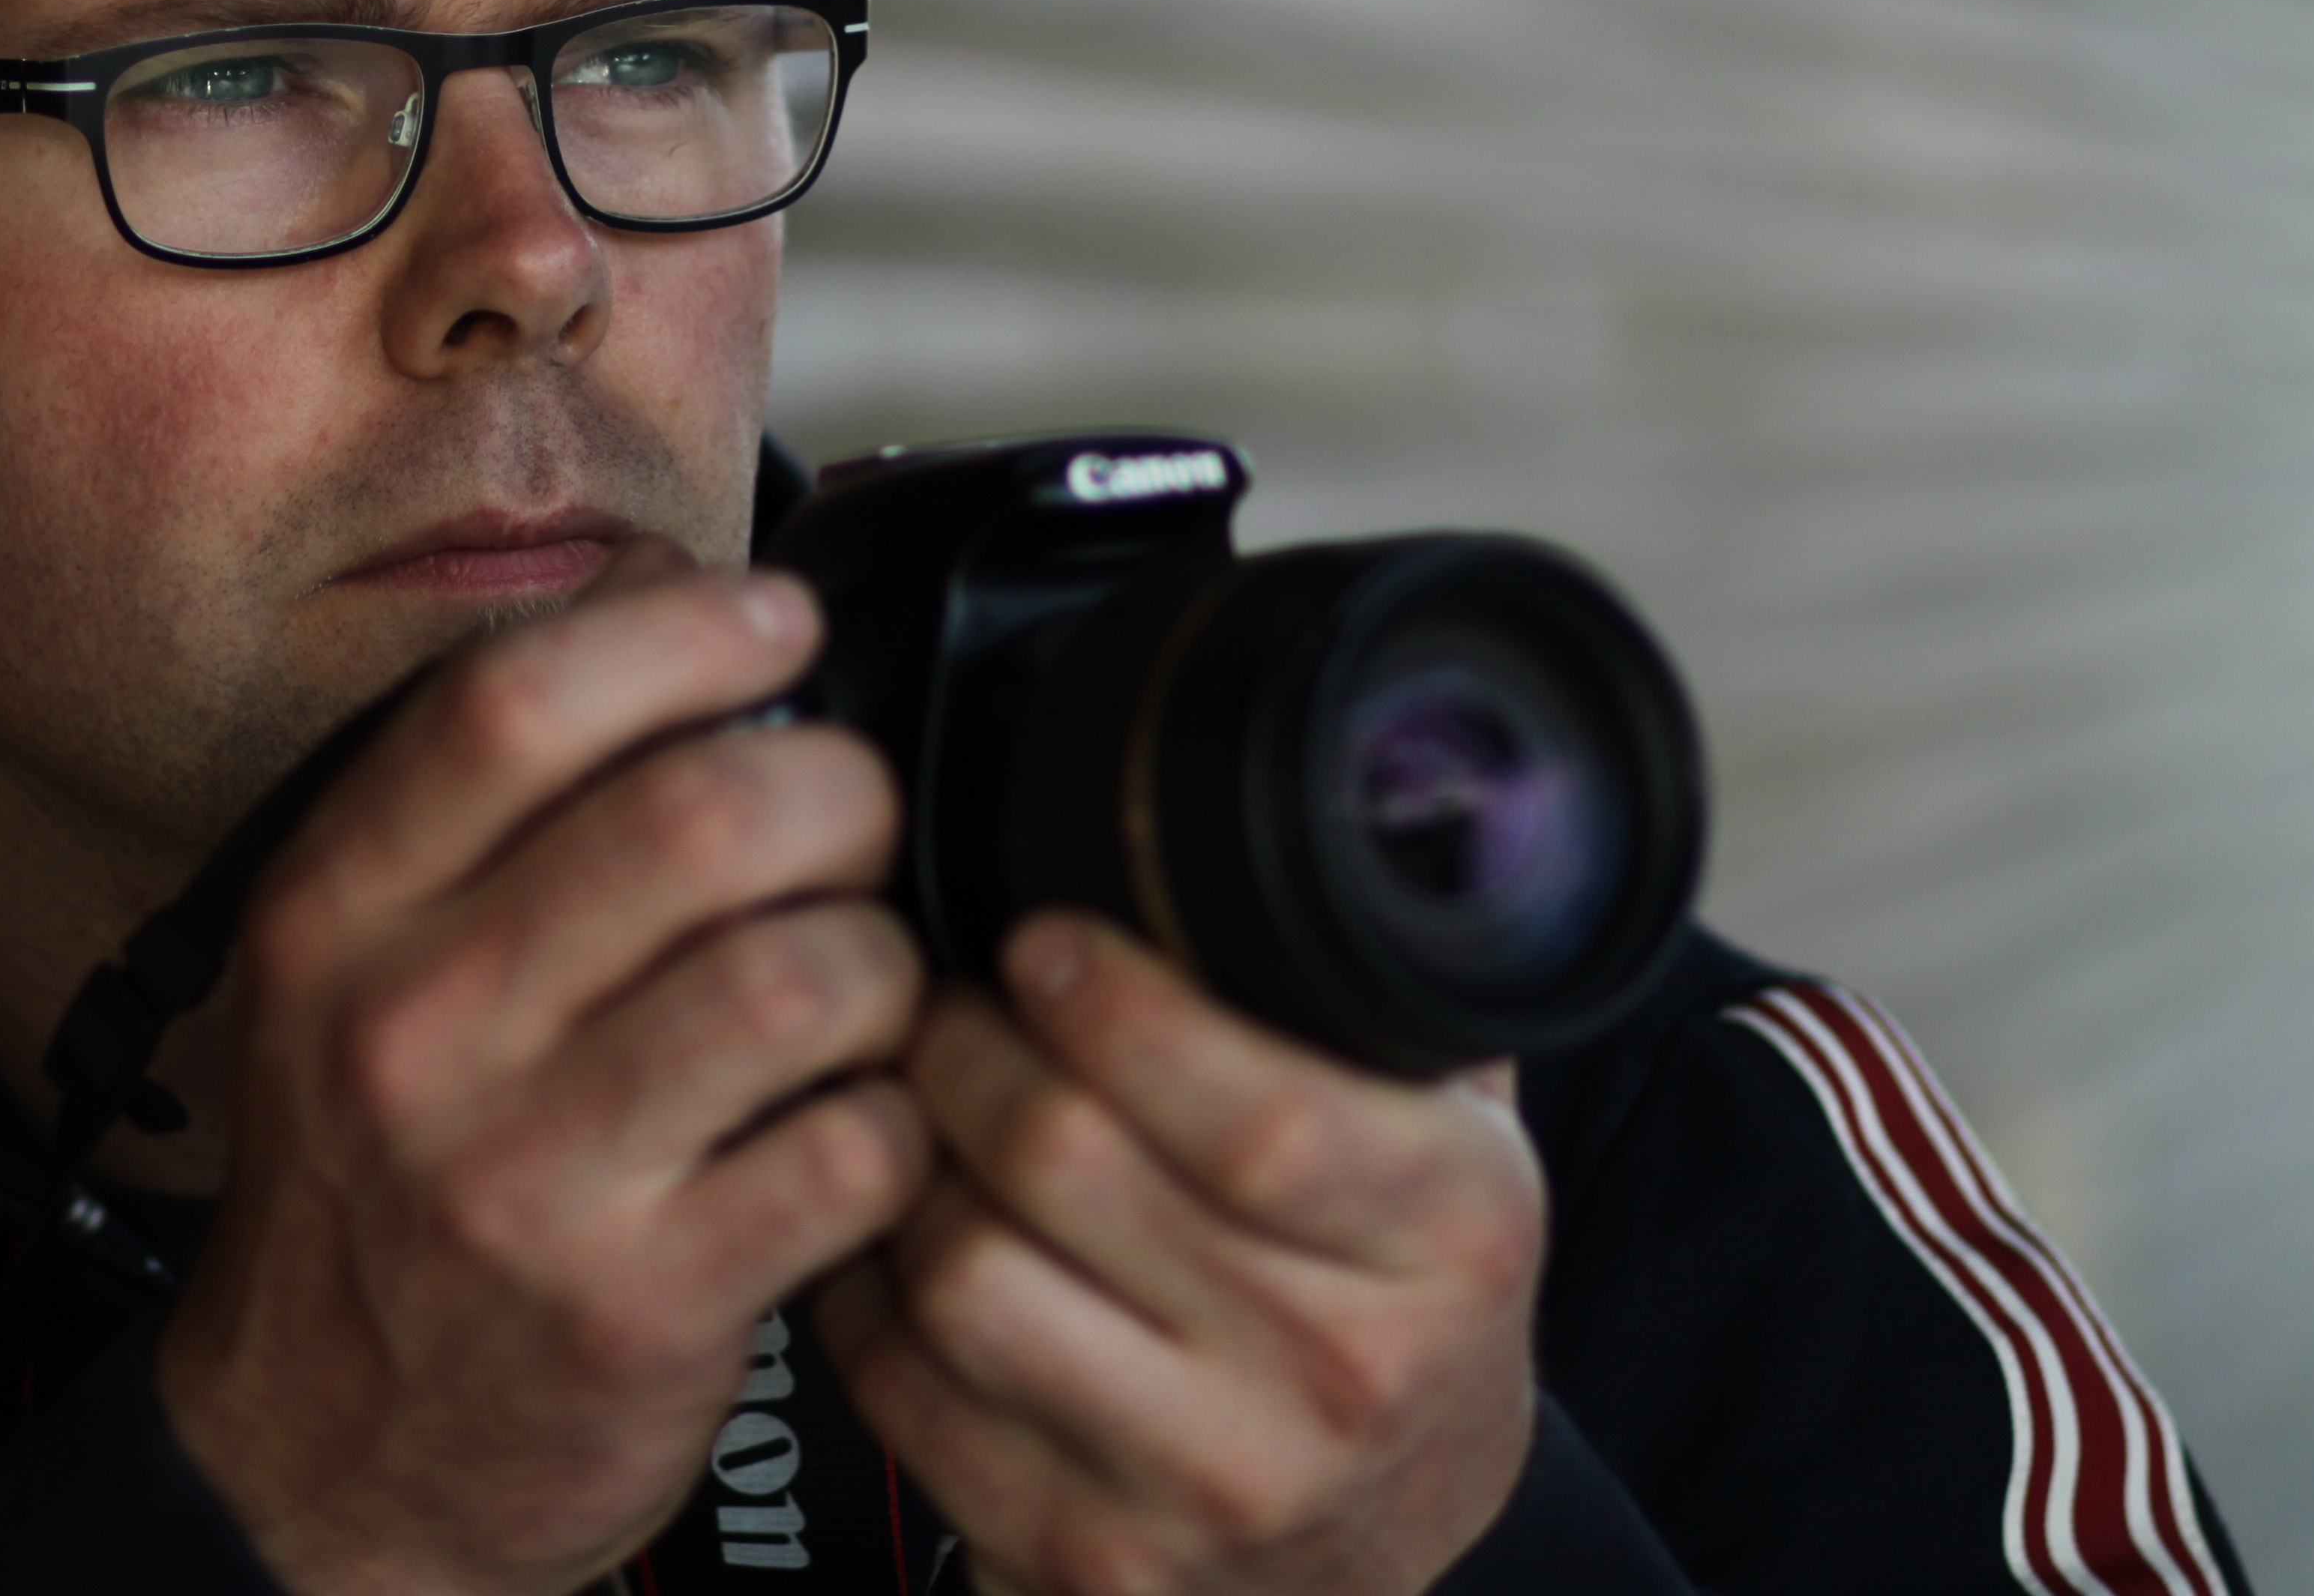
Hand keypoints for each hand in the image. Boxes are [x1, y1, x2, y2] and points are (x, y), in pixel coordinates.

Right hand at [158, 544, 931, 1595]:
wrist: (322, 1468)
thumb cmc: (377, 1184)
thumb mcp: (353, 965)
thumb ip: (485, 796)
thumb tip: (666, 595)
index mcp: (337, 914)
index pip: (517, 702)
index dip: (686, 629)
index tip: (778, 620)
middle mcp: (412, 1032)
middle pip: (699, 817)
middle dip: (836, 790)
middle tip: (856, 819)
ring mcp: (525, 1178)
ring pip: (803, 976)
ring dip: (880, 963)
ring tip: (860, 986)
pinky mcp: (642, 1306)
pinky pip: (853, 1150)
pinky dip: (894, 1121)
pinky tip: (856, 1122)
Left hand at [818, 914, 1539, 1595]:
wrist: (1381, 1555)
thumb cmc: (1388, 1301)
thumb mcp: (1449, 1142)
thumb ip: (1384, 988)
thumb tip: (1346, 794)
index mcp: (1450, 1235)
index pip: (1256, 1109)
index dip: (1112, 1005)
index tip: (1036, 940)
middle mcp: (1344, 1372)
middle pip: (1069, 1165)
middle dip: (966, 1050)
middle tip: (942, 1005)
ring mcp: (1214, 1485)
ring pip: (965, 1273)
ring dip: (905, 1168)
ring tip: (913, 1115)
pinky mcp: (1089, 1561)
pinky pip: (905, 1387)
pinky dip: (863, 1293)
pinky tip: (884, 1237)